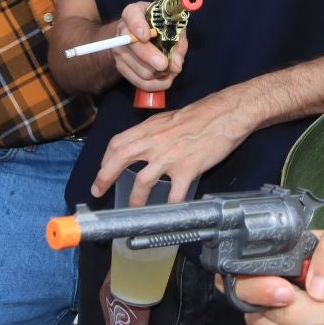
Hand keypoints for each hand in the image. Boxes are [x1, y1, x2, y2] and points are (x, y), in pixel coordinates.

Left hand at [90, 94, 246, 203]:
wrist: (225, 114)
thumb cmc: (200, 115)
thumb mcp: (168, 119)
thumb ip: (152, 133)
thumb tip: (141, 145)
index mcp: (149, 128)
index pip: (117, 143)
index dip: (105, 159)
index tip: (102, 170)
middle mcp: (155, 142)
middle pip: (120, 158)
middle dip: (104, 177)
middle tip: (97, 192)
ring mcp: (171, 156)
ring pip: (143, 180)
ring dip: (135, 198)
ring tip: (134, 209)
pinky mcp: (188, 168)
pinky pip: (175, 193)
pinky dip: (169, 204)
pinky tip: (168, 210)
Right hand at [110, 0, 185, 92]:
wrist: (138, 35)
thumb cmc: (160, 27)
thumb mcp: (174, 27)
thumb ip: (178, 42)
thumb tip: (176, 66)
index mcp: (134, 12)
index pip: (132, 16)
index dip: (138, 26)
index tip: (145, 35)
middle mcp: (123, 30)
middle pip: (135, 47)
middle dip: (150, 57)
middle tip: (165, 65)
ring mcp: (119, 50)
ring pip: (140, 69)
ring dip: (159, 74)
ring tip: (170, 70)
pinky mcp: (121, 67)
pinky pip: (139, 82)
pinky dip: (155, 84)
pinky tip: (164, 78)